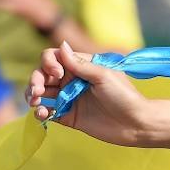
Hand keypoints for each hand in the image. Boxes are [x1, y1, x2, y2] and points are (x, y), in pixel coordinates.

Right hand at [25, 42, 149, 145]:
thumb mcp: (103, 76)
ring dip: (33, 95)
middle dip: (36, 80)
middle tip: (38, 90)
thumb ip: (81, 63)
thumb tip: (62, 44)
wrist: (137, 125)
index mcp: (82, 67)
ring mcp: (70, 98)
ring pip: (42, 93)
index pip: (54, 58)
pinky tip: (42, 113)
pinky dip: (40, 111)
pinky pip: (48, 111)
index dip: (49, 63)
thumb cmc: (125, 97)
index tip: (57, 73)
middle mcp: (73, 81)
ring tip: (36, 101)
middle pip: (43, 75)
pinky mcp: (69, 116)